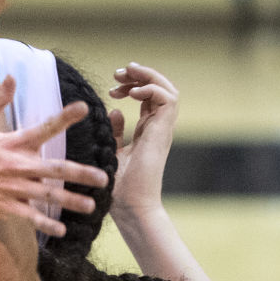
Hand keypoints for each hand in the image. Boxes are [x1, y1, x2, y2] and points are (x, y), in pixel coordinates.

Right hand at [0, 77, 103, 236]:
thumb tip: (12, 78)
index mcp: (9, 143)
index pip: (42, 128)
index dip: (64, 117)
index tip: (84, 109)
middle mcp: (13, 165)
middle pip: (54, 169)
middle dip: (81, 173)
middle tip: (103, 178)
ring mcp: (9, 188)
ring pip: (47, 195)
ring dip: (71, 201)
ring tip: (91, 206)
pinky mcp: (2, 207)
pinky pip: (29, 216)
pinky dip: (46, 224)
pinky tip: (61, 230)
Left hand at [107, 62, 178, 223]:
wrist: (131, 207)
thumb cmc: (119, 188)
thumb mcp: (111, 151)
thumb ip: (115, 131)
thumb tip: (115, 110)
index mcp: (148, 131)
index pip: (149, 98)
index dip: (134, 85)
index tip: (112, 86)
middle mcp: (158, 128)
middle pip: (160, 89)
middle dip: (141, 75)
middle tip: (118, 73)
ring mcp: (163, 129)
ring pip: (168, 90)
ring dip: (148, 76)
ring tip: (126, 74)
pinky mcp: (163, 133)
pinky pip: (168, 100)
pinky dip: (152, 90)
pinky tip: (132, 93)